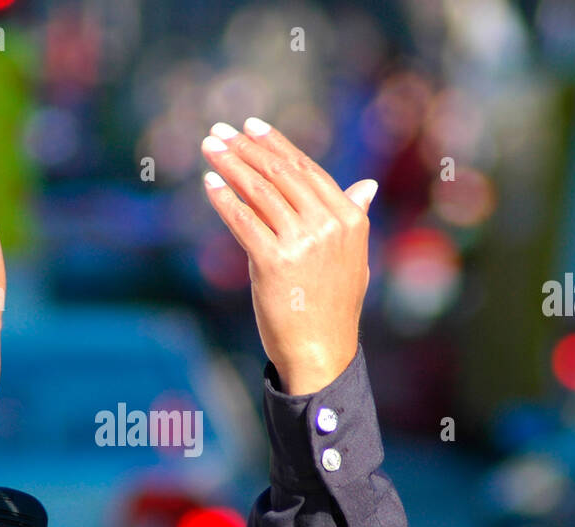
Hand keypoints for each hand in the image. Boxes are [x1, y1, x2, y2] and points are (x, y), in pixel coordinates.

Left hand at [201, 117, 376, 395]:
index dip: (276, 145)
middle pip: (280, 174)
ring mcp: (302, 242)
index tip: (251, 127)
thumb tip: (365, 188)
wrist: (321, 350)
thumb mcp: (352, 257)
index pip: (307, 170)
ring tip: (209, 148)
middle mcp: (328, 225)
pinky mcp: (274, 261)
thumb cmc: (331, 305)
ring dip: (230, 165)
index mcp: (348, 218)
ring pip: (259, 191)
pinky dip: (224, 199)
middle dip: (245, 148)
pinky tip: (209, 184)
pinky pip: (243, 220)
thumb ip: (352, 217)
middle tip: (219, 131)